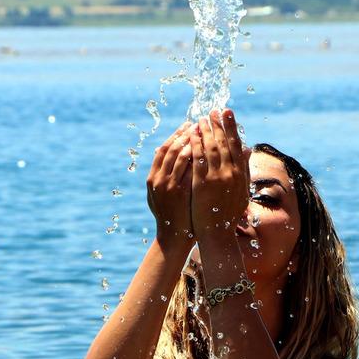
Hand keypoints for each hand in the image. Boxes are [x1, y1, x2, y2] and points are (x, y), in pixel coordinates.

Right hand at [146, 122, 194, 249]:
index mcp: (153, 176)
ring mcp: (168, 185)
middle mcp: (158, 179)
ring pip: (179, 157)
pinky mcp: (180, 192)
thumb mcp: (162, 192)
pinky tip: (206, 149)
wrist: (174, 235)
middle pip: (172, 149)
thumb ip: (162, 172)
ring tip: (204, 131)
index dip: (176, 135)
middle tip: (199, 122)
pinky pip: (188, 170)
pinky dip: (195, 158)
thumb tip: (161, 150)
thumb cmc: (171, 213)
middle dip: (186, 134)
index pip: (164, 149)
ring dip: (191, 141)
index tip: (189, 124)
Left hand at [189, 109, 248, 240]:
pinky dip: (195, 145)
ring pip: (211, 148)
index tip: (227, 112)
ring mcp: (217, 178)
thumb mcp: (242, 189)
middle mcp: (231, 173)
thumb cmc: (229, 212)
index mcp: (241, 174)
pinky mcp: (203, 183)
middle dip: (218, 125)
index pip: (236, 144)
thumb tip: (248, 148)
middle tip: (212, 111)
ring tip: (200, 120)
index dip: (231, 127)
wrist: (217, 231)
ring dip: (205, 132)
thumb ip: (244, 168)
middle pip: (224, 143)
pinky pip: (198, 159)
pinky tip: (190, 135)